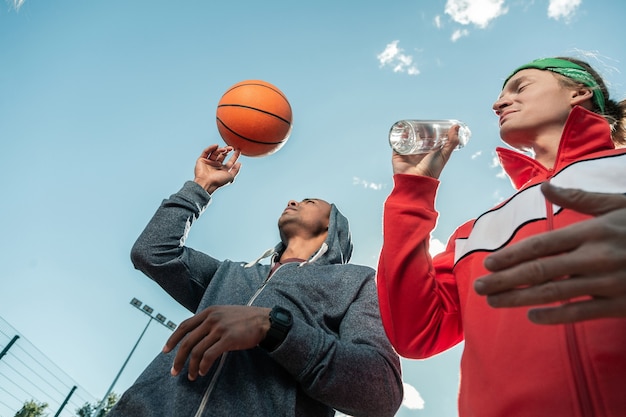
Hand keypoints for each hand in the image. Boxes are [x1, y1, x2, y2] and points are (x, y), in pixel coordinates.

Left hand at [163, 305, 271, 380]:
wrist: (264, 321)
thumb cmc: (245, 319)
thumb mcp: (224, 313)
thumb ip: (210, 321)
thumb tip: (196, 336)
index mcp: (209, 312)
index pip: (184, 326)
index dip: (173, 339)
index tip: (166, 350)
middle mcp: (212, 319)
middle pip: (187, 341)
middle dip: (178, 358)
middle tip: (174, 371)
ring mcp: (219, 328)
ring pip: (196, 350)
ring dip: (191, 366)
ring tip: (191, 376)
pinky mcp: (228, 339)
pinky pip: (209, 355)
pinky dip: (203, 366)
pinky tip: (202, 372)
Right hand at [193, 144, 240, 193]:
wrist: (206, 183)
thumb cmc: (218, 181)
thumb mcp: (230, 176)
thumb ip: (235, 170)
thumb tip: (239, 163)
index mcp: (223, 170)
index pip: (230, 161)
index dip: (235, 156)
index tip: (238, 150)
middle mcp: (216, 166)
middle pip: (222, 155)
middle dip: (227, 150)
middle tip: (231, 148)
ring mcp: (209, 162)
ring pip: (215, 152)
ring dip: (220, 149)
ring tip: (224, 149)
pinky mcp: (202, 160)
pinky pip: (206, 152)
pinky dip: (211, 148)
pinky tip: (216, 146)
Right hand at [391, 124, 460, 178]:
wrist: (417, 180)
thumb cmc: (432, 170)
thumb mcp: (444, 154)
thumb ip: (452, 141)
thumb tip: (456, 127)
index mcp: (428, 153)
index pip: (428, 139)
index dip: (429, 130)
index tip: (431, 123)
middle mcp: (417, 153)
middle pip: (416, 137)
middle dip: (417, 129)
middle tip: (420, 123)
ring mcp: (407, 153)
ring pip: (406, 139)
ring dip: (407, 131)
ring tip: (410, 125)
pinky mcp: (397, 155)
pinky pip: (395, 144)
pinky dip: (396, 136)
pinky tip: (400, 130)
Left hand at [474, 182, 625, 323]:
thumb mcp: (620, 204)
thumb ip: (580, 198)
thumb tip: (545, 185)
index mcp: (593, 231)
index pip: (541, 244)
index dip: (512, 255)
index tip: (488, 263)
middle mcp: (596, 257)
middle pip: (540, 271)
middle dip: (506, 280)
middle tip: (479, 289)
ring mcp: (608, 283)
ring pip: (555, 294)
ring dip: (520, 299)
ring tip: (494, 302)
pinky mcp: (621, 304)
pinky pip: (582, 313)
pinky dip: (556, 316)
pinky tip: (533, 317)